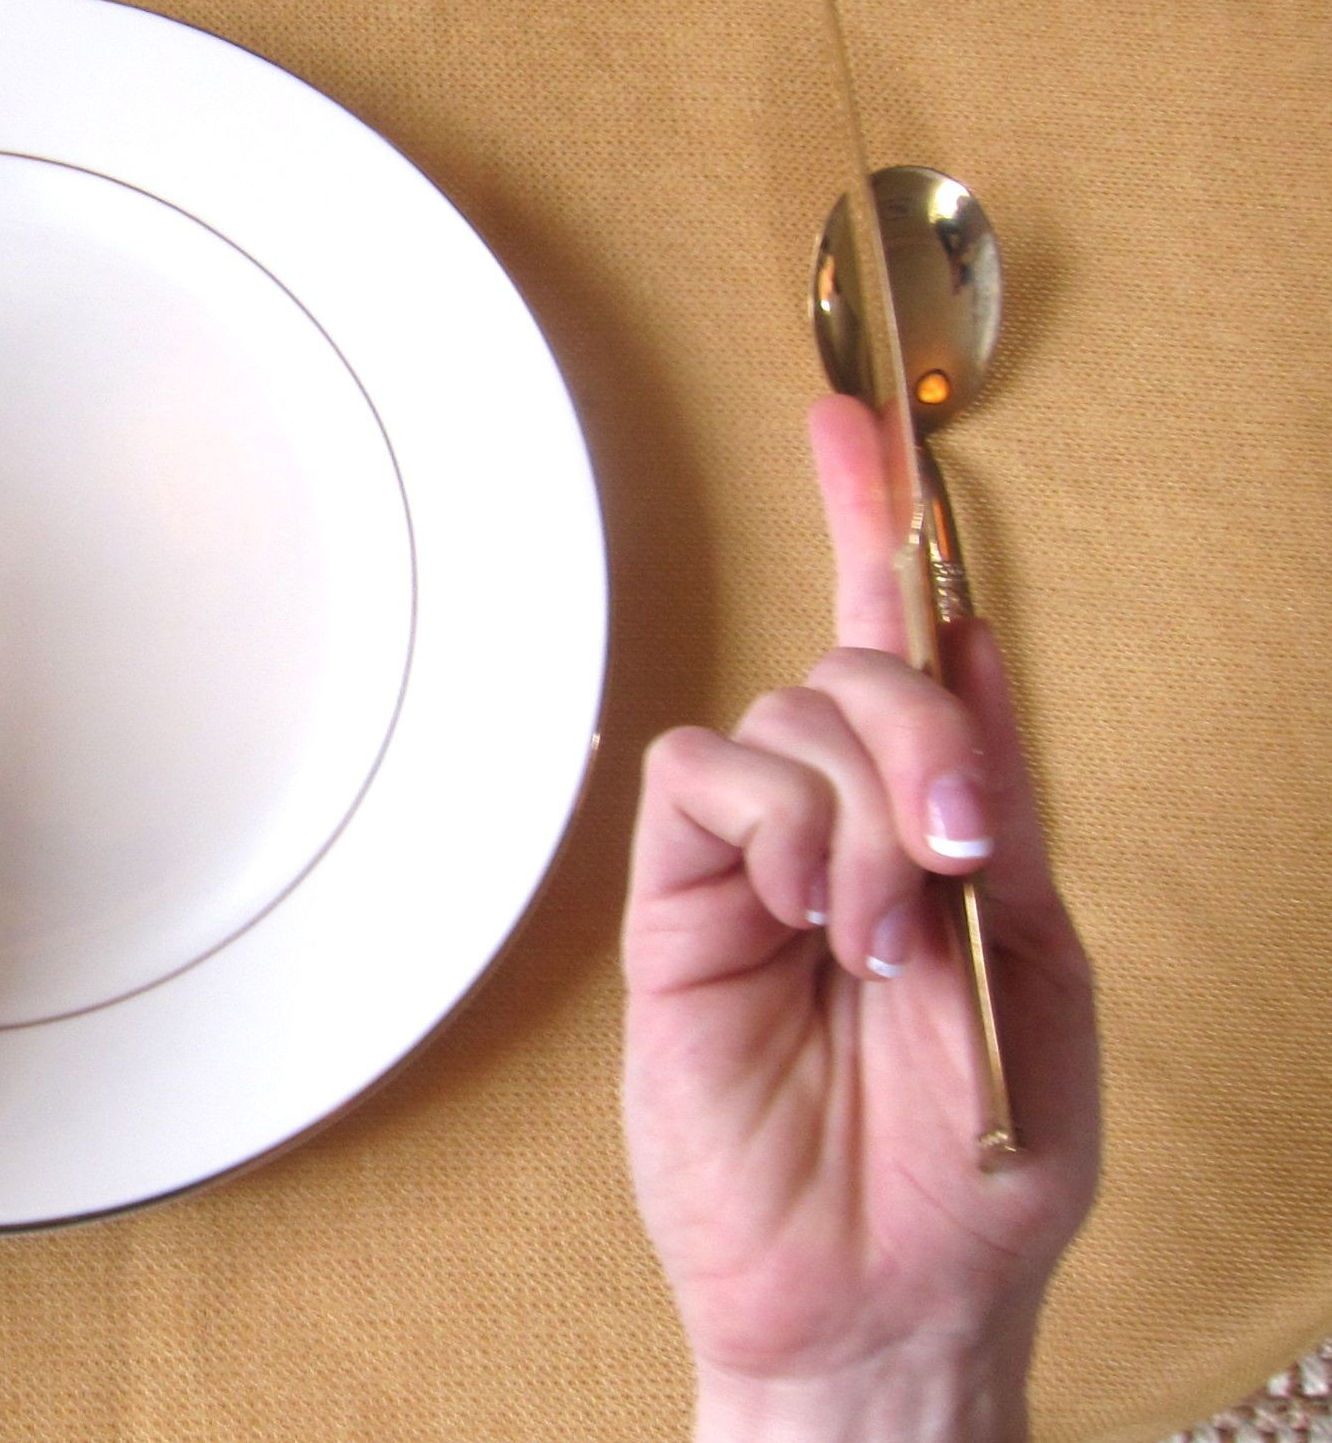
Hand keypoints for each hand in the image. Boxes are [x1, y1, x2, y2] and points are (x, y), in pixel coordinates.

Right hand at [623, 397, 1100, 1442]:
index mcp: (947, 831)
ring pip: (789, 717)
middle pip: (866, 667)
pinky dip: (771, 820)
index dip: (879, 528)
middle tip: (957, 852)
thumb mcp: (1037, 970)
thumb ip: (999, 810)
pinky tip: (806, 908)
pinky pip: (704, 780)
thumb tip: (975, 652)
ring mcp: (756, 862)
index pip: (911, 647)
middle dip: (924, 734)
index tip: (851, 424)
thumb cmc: (977, 1168)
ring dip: (860, 811)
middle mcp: (847, 827)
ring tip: (876, 937)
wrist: (881, 1292)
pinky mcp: (678, 902)